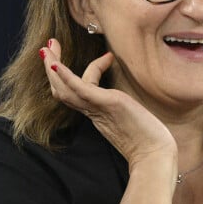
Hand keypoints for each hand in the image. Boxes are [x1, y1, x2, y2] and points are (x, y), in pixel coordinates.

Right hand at [40, 40, 177, 177]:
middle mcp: (93, 112)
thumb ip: (123, 108)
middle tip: (47, 46)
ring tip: (49, 46)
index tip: (70, 59)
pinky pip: (81, 89)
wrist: (155, 157)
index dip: (66, 76)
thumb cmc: (149, 142)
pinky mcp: (108, 104)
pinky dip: (67, 77)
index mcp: (97, 114)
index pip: (73, 93)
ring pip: (65, 88)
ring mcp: (99, 108)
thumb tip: (126, 100)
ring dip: (54, 66)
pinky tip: (56, 65)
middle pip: (62, 90)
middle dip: (52, 67)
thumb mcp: (133, 118)